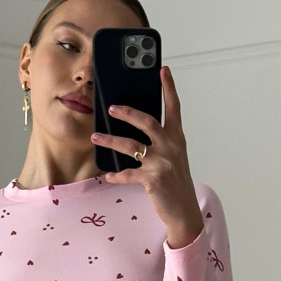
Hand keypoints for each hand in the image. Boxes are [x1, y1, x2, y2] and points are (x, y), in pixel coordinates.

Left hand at [89, 65, 203, 247]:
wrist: (184, 210)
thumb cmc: (176, 182)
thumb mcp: (174, 156)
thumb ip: (161, 140)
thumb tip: (139, 126)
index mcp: (177, 138)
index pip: (174, 107)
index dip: (168, 87)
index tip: (162, 69)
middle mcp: (171, 147)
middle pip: (147, 121)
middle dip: (127, 112)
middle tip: (111, 107)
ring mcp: (162, 163)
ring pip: (131, 146)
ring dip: (110, 140)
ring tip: (96, 136)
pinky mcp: (153, 180)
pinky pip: (128, 174)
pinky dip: (116, 175)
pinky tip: (107, 175)